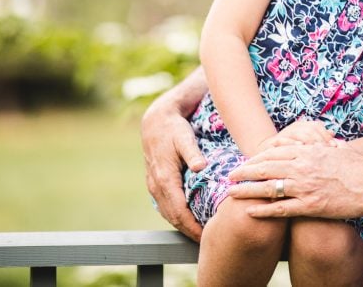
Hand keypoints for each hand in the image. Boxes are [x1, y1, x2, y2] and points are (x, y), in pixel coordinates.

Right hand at [140, 97, 205, 240]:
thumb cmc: (174, 129)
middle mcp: (156, 186)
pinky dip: (177, 215)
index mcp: (165, 178)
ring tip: (201, 234)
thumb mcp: (185, 137)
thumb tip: (201, 167)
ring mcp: (154, 186)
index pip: (179, 211)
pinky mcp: (155, 183)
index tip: (206, 236)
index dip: (192, 226)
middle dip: (189, 231)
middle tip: (208, 240)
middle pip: (173, 217)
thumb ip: (192, 153)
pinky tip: (189, 219)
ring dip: (182, 225)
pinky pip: (165, 205)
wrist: (156, 121)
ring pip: (168, 213)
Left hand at [227, 143, 362, 218]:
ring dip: (247, 190)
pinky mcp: (311, 205)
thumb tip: (326, 140)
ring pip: (268, 187)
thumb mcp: (341, 149)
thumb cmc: (360, 167)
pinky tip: (250, 212)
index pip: (275, 152)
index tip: (246, 161)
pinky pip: (282, 209)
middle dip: (245, 172)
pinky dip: (264, 210)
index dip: (257, 157)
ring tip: (232, 193)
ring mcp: (306, 186)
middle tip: (230, 176)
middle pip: (266, 168)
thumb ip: (328, 145)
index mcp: (309, 152)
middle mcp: (304, 167)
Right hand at [257, 119, 333, 151]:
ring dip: (308, 140)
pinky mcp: (272, 143)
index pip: (317, 126)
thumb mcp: (307, 145)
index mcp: (303, 126)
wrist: (267, 157)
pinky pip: (282, 140)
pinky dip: (292, 143)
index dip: (326, 135)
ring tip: (317, 149)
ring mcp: (283, 135)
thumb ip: (319, 138)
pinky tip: (300, 147)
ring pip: (298, 132)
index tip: (334, 146)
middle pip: (309, 128)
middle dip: (319, 139)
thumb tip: (332, 133)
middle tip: (327, 150)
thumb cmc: (291, 153)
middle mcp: (293, 128)